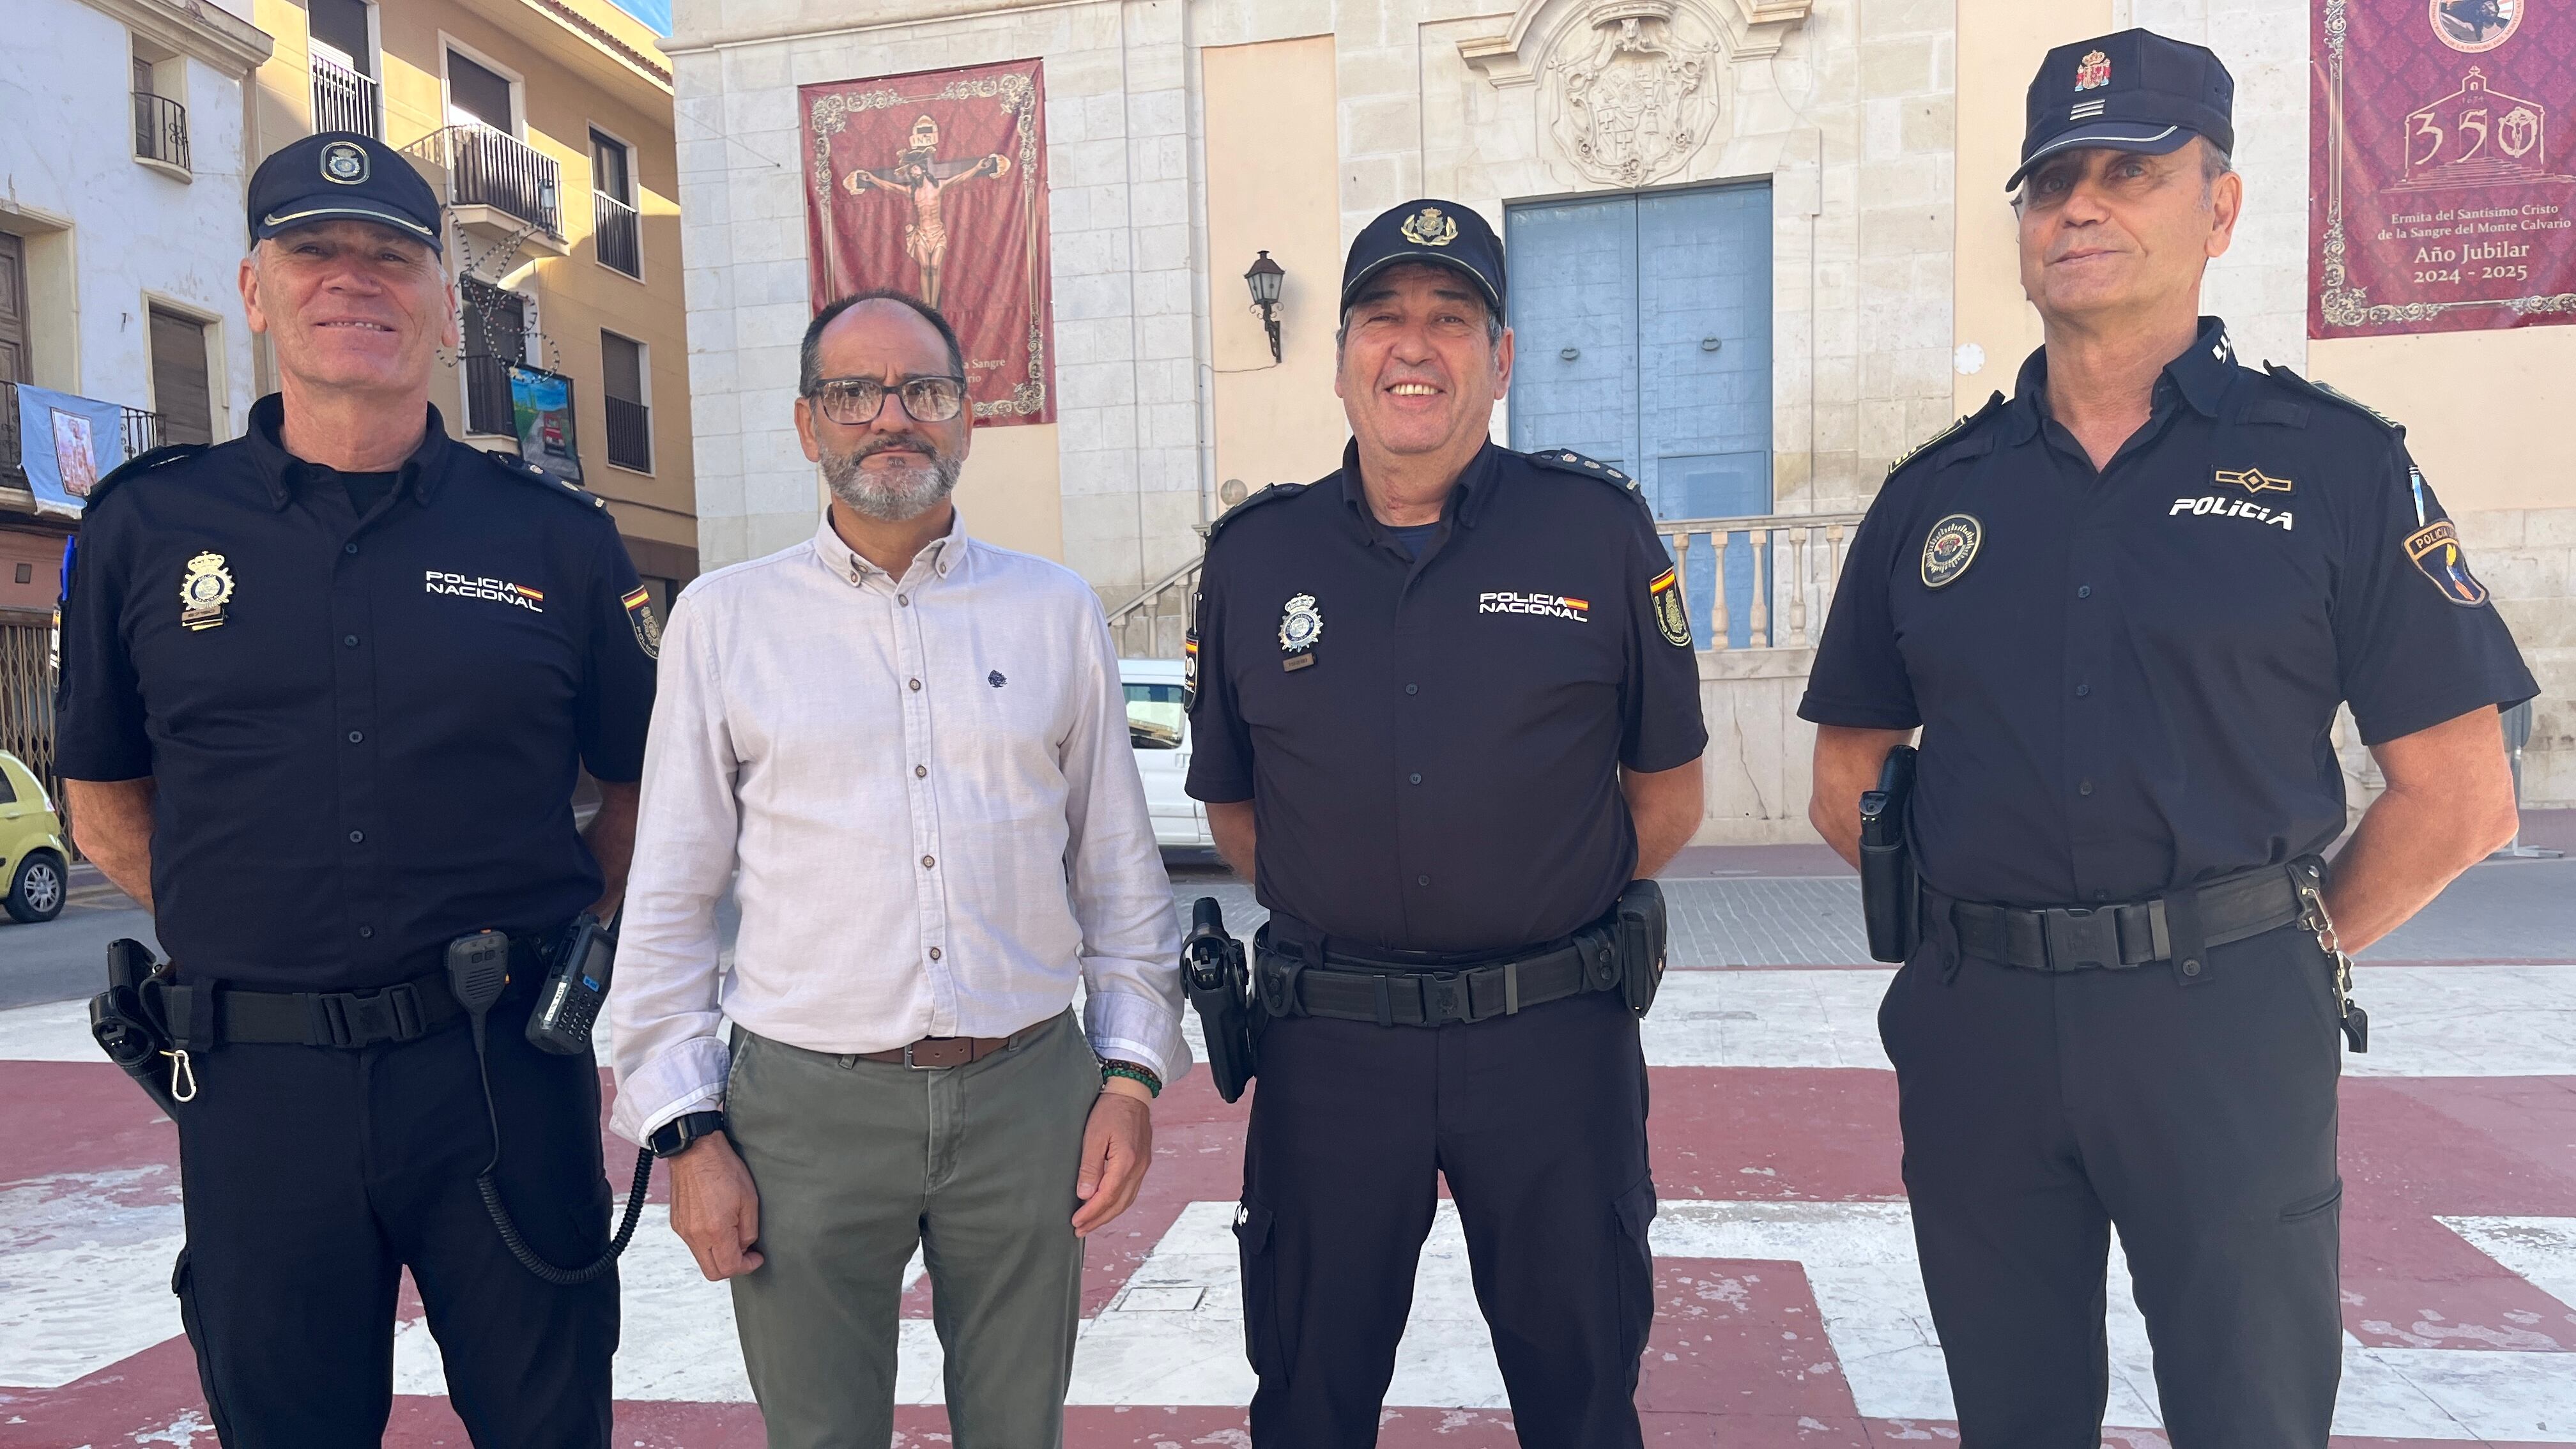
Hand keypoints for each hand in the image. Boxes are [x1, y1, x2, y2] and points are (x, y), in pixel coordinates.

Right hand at [669, 1130, 763, 1279]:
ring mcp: (683, 1230)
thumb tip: (745, 1247)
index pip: (730, 1268)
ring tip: (733, 1235)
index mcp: (715, 1231)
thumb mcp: (749, 1199)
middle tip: (746, 1254)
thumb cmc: (723, 1169)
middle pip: (712, 1272)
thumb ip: (748, 1230)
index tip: (756, 1258)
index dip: (747, 1266)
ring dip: (719, 1255)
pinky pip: (693, 1244)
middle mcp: (695, 1235)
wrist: (695, 1150)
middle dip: (732, 1267)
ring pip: (702, 1258)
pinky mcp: (677, 1223)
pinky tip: (718, 1226)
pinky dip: (707, 1243)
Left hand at [1071, 1078, 1153, 1237]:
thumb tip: (1085, 1195)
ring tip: (1090, 1223)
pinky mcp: (1142, 1163)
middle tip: (1079, 1230)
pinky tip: (1106, 1205)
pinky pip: (1131, 1190)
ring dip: (1108, 1214)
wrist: (1132, 1092)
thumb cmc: (1110, 1110)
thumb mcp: (1094, 1135)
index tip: (1075, 1222)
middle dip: (1098, 1219)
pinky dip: (1117, 1203)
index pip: (1107, 1196)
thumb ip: (1090, 1166)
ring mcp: (1143, 1166)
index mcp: (1126, 1161)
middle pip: (1119, 1203)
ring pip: (1127, 1200)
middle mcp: (1138, 1167)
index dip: (1091, 1213)